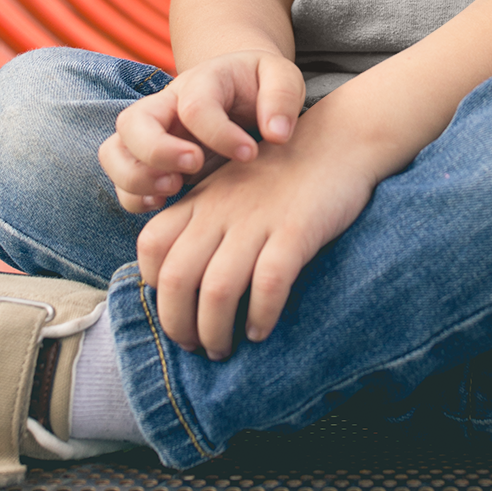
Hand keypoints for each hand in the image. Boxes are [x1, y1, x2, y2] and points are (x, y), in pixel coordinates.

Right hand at [98, 51, 305, 213]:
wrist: (241, 88)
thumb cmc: (260, 86)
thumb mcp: (282, 76)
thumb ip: (282, 97)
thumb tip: (276, 134)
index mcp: (200, 81)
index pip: (193, 105)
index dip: (219, 134)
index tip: (249, 154)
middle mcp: (165, 106)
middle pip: (131, 122)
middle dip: (158, 151)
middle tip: (195, 166)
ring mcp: (150, 134)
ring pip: (113, 152)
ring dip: (136, 177)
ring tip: (174, 189)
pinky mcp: (147, 162)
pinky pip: (120, 183)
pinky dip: (134, 198)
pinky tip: (167, 203)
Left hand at [136, 116, 376, 356]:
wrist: (339, 141)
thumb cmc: (282, 175)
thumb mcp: (229, 188)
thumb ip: (203, 221)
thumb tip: (181, 280)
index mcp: (201, 198)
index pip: (151, 246)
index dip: (153, 287)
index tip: (174, 309)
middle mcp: (221, 208)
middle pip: (178, 277)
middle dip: (178, 324)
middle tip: (195, 347)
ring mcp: (258, 219)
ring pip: (218, 289)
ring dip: (215, 331)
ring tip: (223, 349)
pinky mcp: (296, 231)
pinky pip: (269, 284)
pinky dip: (260, 315)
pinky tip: (260, 330)